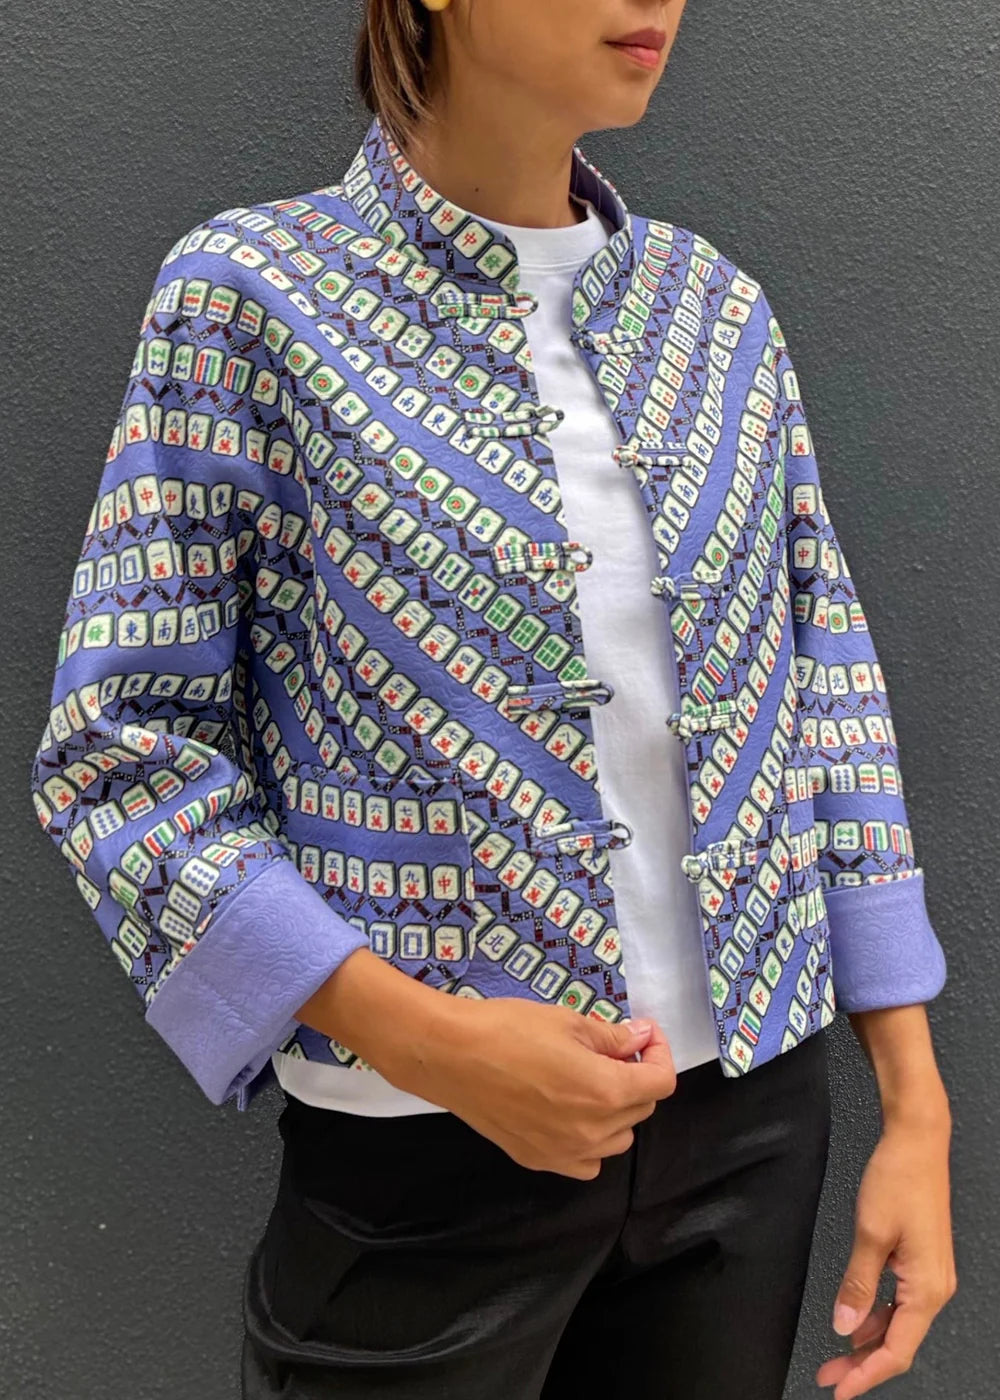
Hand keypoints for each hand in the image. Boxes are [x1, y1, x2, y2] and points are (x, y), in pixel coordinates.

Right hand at [408, 998, 676, 1178]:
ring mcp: (565, 1153)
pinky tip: (570, 1114)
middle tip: (609, 1050)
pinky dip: (590, 1140)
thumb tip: (641, 1039)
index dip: (659, 1053)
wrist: (450, 1056)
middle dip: (636, 1077)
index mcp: (606, 1092)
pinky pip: (586, 1161)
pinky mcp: (538, 1161)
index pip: (661, 1082)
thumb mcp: (568, 1022)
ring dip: (617, 1110)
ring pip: (618, 1139)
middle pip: (642, 1109)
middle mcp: (593, 1132)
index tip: (642, 1035)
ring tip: (588, 1081)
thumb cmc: (509, 1030)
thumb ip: (612, 1038)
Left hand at [816, 1111, 955, 1396]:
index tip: (839, 1389)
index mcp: (928, 1288)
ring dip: (868, 1340)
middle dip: (863, 1363)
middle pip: (898, 1342)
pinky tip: (855, 1319)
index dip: (867, 1375)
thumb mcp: (870, 1234)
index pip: (897, 1350)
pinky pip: (899, 1301)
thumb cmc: (899, 1178)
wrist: (917, 1141)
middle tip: (828, 1375)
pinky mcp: (920, 1261)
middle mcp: (935, 1287)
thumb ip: (857, 1284)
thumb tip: (844, 1326)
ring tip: (836, 1354)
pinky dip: (877, 1314)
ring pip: (898, 1323)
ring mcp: (929, 1274)